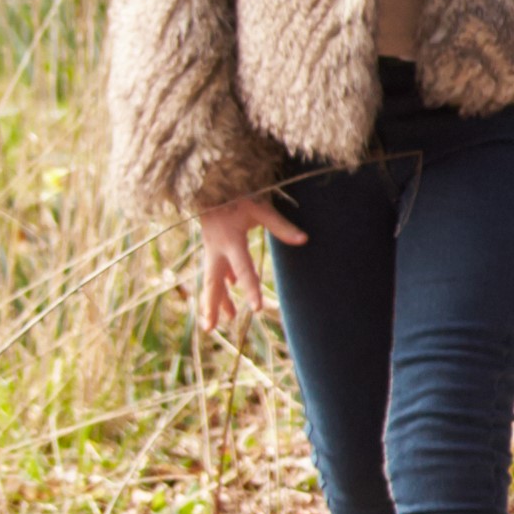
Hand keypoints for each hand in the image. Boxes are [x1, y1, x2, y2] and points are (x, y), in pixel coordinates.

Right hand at [190, 193, 302, 327]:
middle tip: (210, 329)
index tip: (256, 309)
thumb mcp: (260, 207)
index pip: (243, 270)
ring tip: (217, 324)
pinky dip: (221, 283)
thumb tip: (303, 239)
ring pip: (210, 280)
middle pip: (213, 283)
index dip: (250, 289)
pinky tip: (230, 289)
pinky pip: (214, 270)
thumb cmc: (238, 194)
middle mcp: (216, 249)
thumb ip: (280, 225)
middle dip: (212, 306)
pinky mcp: (211, 246)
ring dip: (214, 300)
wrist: (209, 183)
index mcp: (230, 241)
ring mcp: (211, 249)